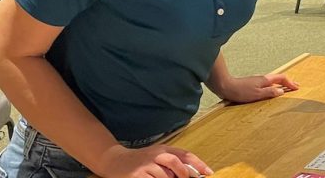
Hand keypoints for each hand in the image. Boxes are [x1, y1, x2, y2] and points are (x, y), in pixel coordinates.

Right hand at [96, 144, 212, 177]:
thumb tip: (190, 174)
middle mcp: (156, 154)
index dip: (199, 164)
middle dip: (184, 174)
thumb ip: (172, 163)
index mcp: (164, 149)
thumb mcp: (157, 157)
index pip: (185, 154)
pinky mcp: (137, 175)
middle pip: (176, 162)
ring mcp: (146, 165)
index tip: (209, 173)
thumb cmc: (140, 161)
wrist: (115, 160)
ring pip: (165, 176)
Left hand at [218, 73, 298, 103]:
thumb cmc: (240, 91)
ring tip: (286, 89)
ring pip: (273, 81)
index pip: (282, 79)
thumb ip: (269, 92)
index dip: (290, 83)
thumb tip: (281, 91)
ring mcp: (257, 81)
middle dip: (288, 82)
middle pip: (278, 78)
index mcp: (265, 80)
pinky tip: (271, 91)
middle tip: (295, 86)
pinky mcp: (252, 85)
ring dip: (281, 84)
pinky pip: (267, 84)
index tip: (297, 88)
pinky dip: (273, 86)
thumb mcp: (257, 94)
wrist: (225, 86)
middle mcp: (262, 79)